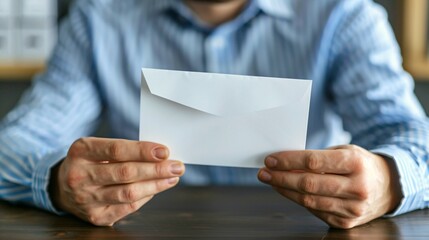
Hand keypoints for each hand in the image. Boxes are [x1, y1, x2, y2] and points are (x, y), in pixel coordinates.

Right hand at [49, 137, 184, 225]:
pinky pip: (127, 208)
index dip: (143, 151)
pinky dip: (146, 197)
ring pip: (128, 193)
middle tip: (178, 166)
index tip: (165, 151)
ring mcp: (86, 199)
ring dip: (156, 185)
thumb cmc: (88, 162)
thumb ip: (124, 149)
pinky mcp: (95, 216)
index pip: (117, 150)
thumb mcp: (96, 148)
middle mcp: (80, 175)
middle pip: (125, 173)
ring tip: (172, 177)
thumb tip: (160, 155)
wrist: (61, 187)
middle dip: (156, 169)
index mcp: (81, 151)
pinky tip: (157, 188)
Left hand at [257, 145, 401, 228]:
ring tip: (271, 181)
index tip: (271, 160)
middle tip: (264, 172)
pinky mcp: (347, 222)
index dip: (288, 161)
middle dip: (281, 177)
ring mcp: (353, 208)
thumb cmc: (361, 164)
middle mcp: (357, 187)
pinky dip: (298, 200)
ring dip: (285, 190)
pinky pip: (315, 211)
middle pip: (308, 184)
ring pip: (309, 200)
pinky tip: (288, 192)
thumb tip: (285, 163)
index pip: (313, 162)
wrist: (388, 186)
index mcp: (356, 163)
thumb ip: (317, 157)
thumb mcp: (344, 151)